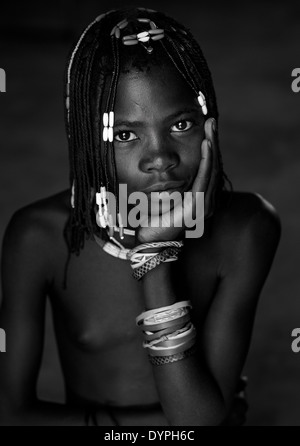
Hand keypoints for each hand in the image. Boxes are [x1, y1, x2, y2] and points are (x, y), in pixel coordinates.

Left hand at [136, 118, 218, 242]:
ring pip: (211, 169)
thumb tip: (160, 163)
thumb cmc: (151, 218)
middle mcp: (206, 200)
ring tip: (210, 127)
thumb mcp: (162, 194)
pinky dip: (206, 160)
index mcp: (199, 197)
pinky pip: (203, 178)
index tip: (206, 128)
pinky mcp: (196, 207)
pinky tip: (205, 145)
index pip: (208, 168)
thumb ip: (168, 181)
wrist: (147, 240)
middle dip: (213, 141)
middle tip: (211, 121)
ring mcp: (203, 204)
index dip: (209, 147)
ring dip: (212, 146)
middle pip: (213, 165)